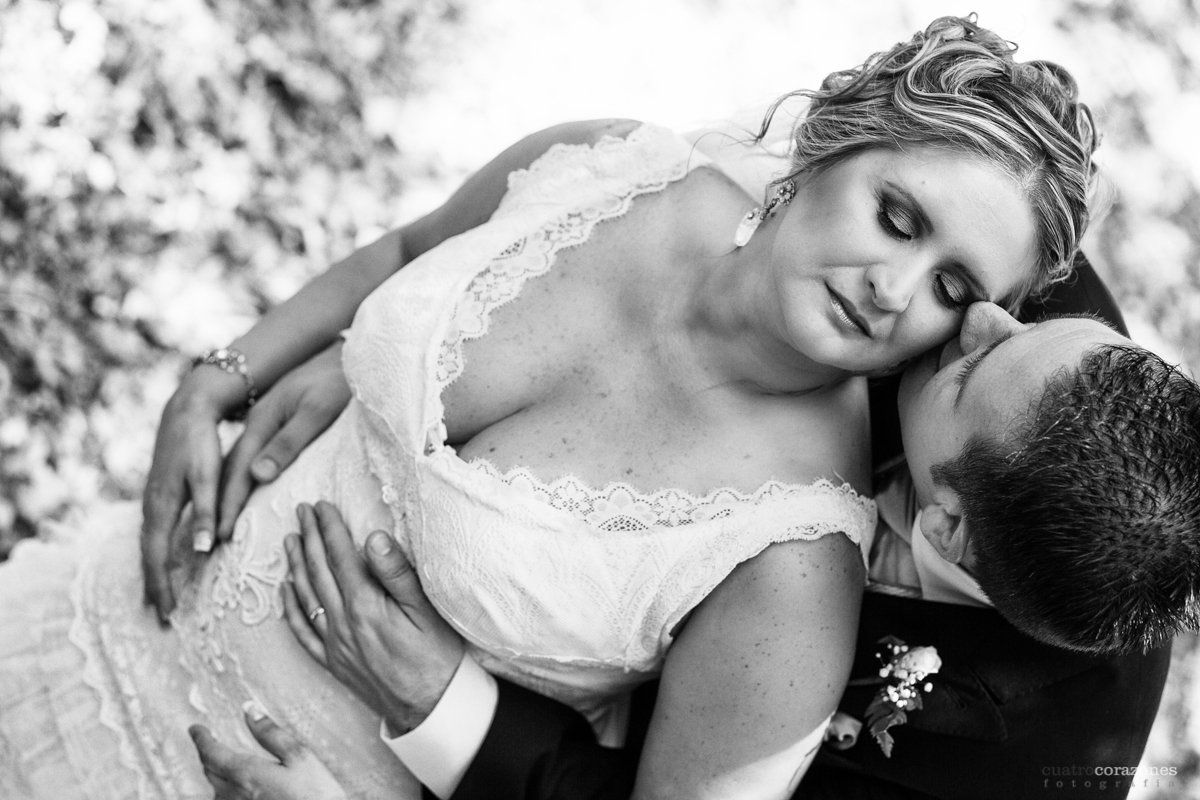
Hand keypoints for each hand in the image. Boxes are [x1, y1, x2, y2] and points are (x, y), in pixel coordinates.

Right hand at [141, 366, 243, 622]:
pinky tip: (162, 563)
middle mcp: (151, 507)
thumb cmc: (201, 442)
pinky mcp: (159, 495)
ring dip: (152, 575)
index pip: (157, 557)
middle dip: (153, 589)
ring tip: (156, 602)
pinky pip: (153, 535)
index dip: (162, 587)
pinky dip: (155, 556)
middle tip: (160, 622)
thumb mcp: (208, 476)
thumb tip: (203, 551)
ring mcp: (152, 501)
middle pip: (148, 557)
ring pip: (148, 547)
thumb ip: (208, 512)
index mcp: (162, 506)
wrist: (187, 410)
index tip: (167, 615)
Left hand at [189, 702, 347, 799]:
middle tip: (209, 744)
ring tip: (222, 766)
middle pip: (209, 772)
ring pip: (216, 790)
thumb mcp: (299, 756)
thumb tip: (250, 710)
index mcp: (246, 774)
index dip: (201, 738)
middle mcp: (235, 795)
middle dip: (208, 755)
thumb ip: (271, 733)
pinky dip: (225, 792)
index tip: (196, 729)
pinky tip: (238, 790)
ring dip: (216, 776)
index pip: (211, 753)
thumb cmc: (315, 794)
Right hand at [216, 343, 350, 540]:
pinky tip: (241, 497)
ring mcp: (266, 424)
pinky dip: (241, 482)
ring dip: (226, 497)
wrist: (344, 354)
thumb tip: (258, 475)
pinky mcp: (277, 425)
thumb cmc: (337, 381)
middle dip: (219, 507)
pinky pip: (251, 460)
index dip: (228, 505)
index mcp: (263, 423)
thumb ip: (289, 442)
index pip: (239, 472)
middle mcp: (258, 425)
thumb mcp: (317, 411)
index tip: (218, 536)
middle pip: (231, 472)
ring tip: (216, 528)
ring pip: (237, 467)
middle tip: (209, 544)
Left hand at [284, 501, 464, 733]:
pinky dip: (290, 608)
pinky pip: (302, 631)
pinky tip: (285, 591)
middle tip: (301, 511)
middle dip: (308, 537)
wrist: (430, 707)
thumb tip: (373, 537)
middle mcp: (343, 623)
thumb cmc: (436, 656)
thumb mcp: (426, 610)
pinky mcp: (333, 661)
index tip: (321, 505)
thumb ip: (397, 573)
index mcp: (365, 605)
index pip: (340, 556)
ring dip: (295, 565)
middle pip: (318, 571)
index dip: (329, 528)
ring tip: (289, 539)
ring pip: (306, 596)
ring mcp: (334, 643)